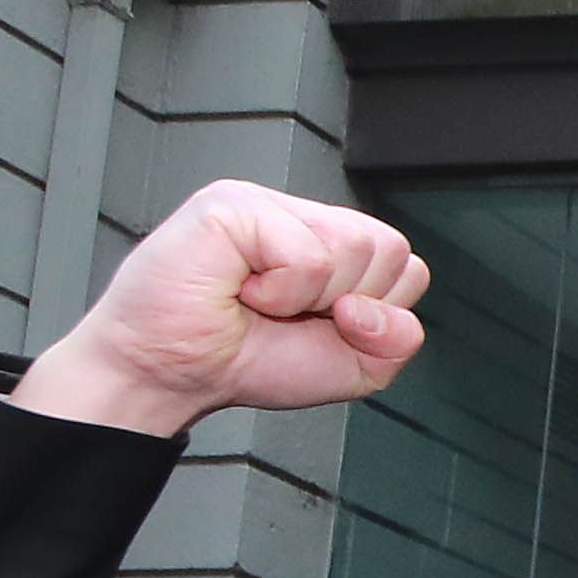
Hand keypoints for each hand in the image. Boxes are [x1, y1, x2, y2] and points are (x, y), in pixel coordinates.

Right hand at [14, 182, 426, 438]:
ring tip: (257, 300)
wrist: (172, 374)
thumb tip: (383, 310)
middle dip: (345, 304)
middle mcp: (303, 216)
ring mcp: (268, 203)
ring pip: (353, 247)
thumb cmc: (246, 361)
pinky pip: (307, 256)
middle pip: (388, 250)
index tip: (319, 327)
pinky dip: (279, 292)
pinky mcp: (233, 204)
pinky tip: (238, 288)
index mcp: (332, 244)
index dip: (375, 314)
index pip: (405, 266)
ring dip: (306, 298)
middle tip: (283, 313)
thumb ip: (396, 343)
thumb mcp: (351, 367)